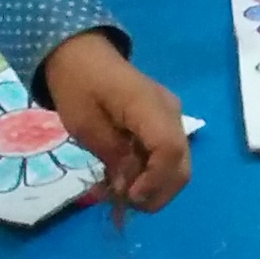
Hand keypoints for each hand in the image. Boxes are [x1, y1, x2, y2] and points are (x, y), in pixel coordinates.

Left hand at [42, 32, 190, 211]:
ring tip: (120, 194)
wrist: (81, 54)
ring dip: (152, 188)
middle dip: (157, 193)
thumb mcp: (85, 124)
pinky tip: (124, 180)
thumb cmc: (77, 85)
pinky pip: (166, 157)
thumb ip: (112, 157)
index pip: (170, 150)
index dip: (155, 181)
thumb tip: (130, 190)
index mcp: (149, 106)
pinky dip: (149, 176)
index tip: (129, 197)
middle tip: (125, 204)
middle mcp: (170, 113)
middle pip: (181, 165)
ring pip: (177, 167)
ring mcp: (170, 118)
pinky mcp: (163, 124)